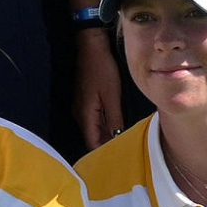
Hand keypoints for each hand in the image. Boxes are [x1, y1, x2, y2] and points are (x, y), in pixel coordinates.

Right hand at [74, 28, 125, 151]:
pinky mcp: (85, 101)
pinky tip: (116, 124)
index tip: (120, 157)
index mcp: (85, 115)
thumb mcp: (112, 95)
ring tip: (124, 139)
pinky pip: (94, 119)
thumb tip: (117, 137)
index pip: (92, 142)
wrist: (91, 49)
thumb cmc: (102, 70)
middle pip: (92, 137)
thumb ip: (114, 118)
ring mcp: (81, 107)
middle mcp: (80, 114)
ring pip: (94, 129)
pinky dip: (104, 125)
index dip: (104, 151)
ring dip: (106, 135)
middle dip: (107, 145)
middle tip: (126, 149)